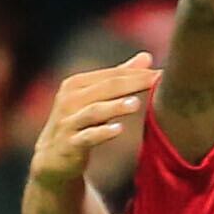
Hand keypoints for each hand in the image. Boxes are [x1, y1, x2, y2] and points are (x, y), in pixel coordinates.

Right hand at [32, 54, 158, 193]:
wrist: (53, 157)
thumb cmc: (79, 123)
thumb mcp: (95, 98)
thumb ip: (119, 78)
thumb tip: (147, 57)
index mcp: (77, 84)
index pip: (112, 74)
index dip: (137, 73)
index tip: (161, 74)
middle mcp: (70, 99)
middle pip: (106, 87)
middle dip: (133, 83)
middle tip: (156, 81)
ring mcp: (68, 121)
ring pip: (95, 111)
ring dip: (115, 107)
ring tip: (136, 104)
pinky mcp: (69, 144)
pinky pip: (87, 137)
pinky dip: (102, 133)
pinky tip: (119, 130)